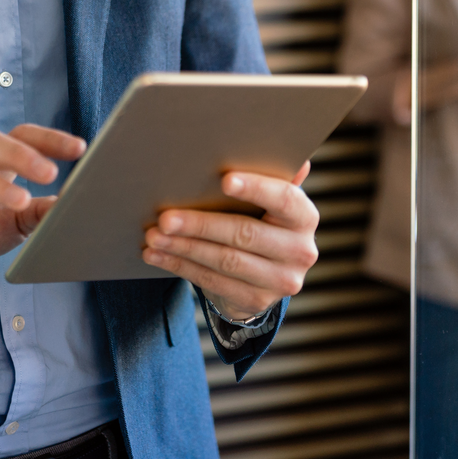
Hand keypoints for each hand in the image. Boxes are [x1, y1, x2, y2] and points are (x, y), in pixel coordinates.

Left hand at [141, 162, 318, 321]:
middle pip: (244, 234)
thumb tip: (297, 157)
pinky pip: (213, 282)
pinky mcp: (256, 301)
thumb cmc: (260, 220)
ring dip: (183, 247)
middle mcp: (300, 251)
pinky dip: (181, 266)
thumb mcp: (268, 200)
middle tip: (164, 217)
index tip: (224, 179)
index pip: (283, 198)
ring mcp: (281, 281)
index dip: (255, 188)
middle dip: (200, 224)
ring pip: (224, 261)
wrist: (264, 274)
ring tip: (153, 235)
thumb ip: (273, 177)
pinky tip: (158, 254)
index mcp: (304, 216)